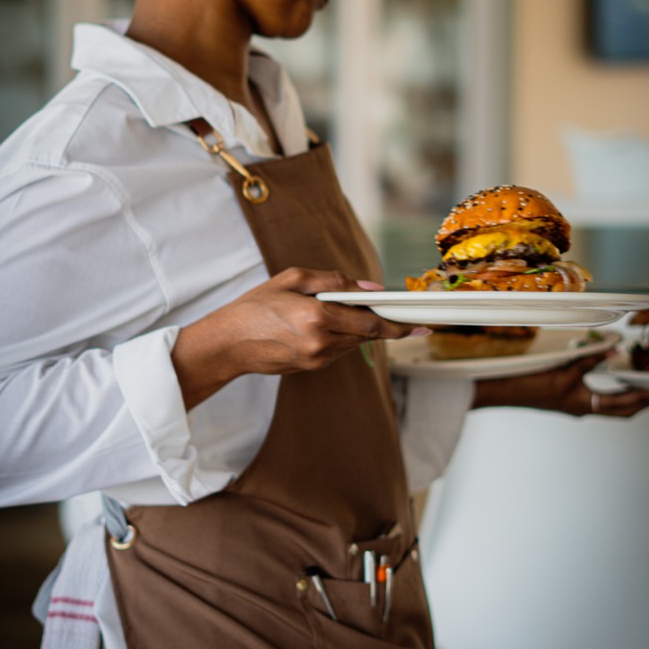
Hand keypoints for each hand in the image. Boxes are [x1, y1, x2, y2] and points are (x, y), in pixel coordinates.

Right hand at [172, 267, 415, 408]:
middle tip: (400, 315)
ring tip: (349, 312)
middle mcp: (320, 343)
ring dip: (358, 328)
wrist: (228, 343)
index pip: (369, 324)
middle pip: (366, 335)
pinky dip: (341, 336)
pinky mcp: (312, 368)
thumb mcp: (292, 280)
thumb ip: (333, 281)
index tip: (420, 323)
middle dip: (382, 324)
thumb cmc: (256, 306)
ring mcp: (317, 360)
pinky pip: (338, 350)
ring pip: (353, 343)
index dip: (398, 324)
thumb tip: (368, 288)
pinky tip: (327, 324)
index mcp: (316, 318)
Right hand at [472, 352, 648, 418]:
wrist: (505, 392)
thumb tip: (614, 350)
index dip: (644, 398)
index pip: (624, 404)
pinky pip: (596, 401)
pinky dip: (610, 395)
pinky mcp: (566, 402)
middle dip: (641, 403)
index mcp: (584, 404)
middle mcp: (582, 409)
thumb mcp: (563, 367)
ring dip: (627, 401)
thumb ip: (589, 358)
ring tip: (642, 390)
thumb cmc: (529, 383)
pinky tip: (612, 384)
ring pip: (610, 408)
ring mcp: (574, 407)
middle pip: (621, 411)